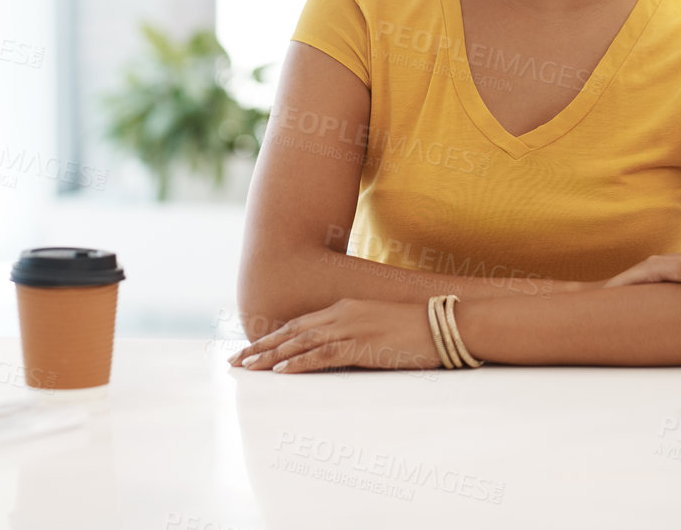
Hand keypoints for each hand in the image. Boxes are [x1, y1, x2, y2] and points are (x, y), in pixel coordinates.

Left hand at [226, 299, 441, 372]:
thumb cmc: (417, 329)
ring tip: (247, 368)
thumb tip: (339, 352)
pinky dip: (298, 363)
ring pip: (300, 343)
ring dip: (271, 357)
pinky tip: (280, 372)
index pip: (299, 323)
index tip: (251, 349)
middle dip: (261, 347)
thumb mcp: (379, 327)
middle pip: (292, 331)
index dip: (273, 337)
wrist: (444, 323)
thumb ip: (356, 334)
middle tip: (235, 361)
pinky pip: (322, 355)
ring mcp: (351, 328)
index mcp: (345, 308)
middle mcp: (342, 314)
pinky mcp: (361, 345)